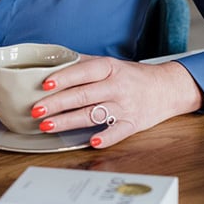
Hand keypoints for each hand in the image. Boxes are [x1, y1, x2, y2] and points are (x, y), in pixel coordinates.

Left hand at [30, 56, 203, 147]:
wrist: (167, 87)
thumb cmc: (132, 76)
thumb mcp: (109, 64)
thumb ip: (83, 63)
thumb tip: (51, 62)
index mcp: (109, 68)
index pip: (83, 72)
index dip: (63, 78)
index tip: (45, 85)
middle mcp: (117, 86)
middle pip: (83, 95)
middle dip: (57, 103)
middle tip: (36, 110)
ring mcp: (125, 106)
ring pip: (93, 114)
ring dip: (68, 121)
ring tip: (47, 126)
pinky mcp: (133, 123)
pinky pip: (118, 132)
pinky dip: (105, 137)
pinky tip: (90, 142)